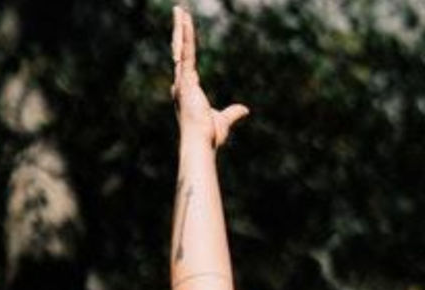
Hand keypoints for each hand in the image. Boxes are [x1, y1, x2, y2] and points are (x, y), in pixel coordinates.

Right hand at [172, 6, 247, 148]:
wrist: (201, 142)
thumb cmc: (209, 136)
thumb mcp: (223, 120)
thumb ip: (232, 113)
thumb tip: (245, 109)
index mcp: (188, 90)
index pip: (186, 63)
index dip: (184, 48)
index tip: (183, 37)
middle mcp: (182, 82)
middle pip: (179, 50)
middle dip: (179, 31)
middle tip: (179, 13)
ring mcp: (182, 80)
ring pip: (180, 47)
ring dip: (180, 27)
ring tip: (179, 9)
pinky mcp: (185, 79)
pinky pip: (186, 52)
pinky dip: (186, 37)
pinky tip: (185, 21)